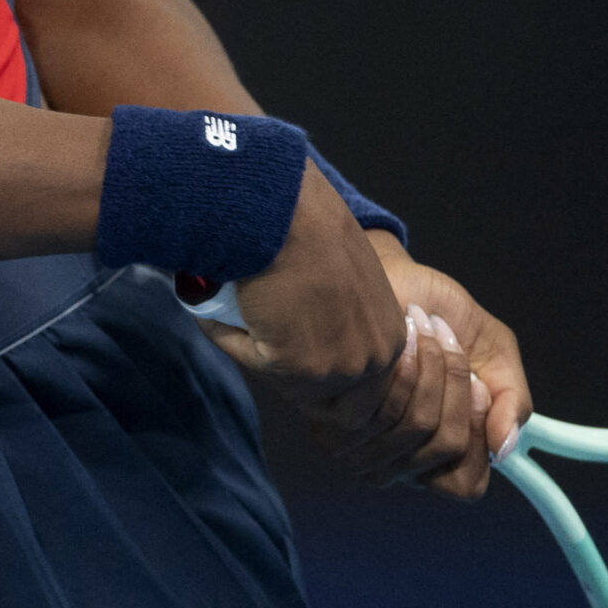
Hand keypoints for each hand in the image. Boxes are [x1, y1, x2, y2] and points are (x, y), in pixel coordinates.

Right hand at [198, 165, 407, 424]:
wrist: (288, 212)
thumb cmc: (313, 227)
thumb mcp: (349, 277)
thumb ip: (344, 312)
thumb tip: (312, 329)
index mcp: (391, 338)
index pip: (356, 380)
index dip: (317, 363)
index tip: (288, 330)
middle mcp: (372, 360)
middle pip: (325, 396)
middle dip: (288, 374)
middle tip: (257, 332)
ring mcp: (337, 369)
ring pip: (283, 382)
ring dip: (254, 351)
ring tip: (235, 309)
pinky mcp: (296, 368)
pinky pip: (248, 358)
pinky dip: (225, 332)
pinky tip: (216, 302)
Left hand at [316, 237, 532, 499]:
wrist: (394, 273)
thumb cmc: (446, 316)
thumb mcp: (496, 355)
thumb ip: (513, 401)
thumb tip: (503, 450)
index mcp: (435, 452)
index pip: (464, 485)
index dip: (477, 436)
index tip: (477, 383)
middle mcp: (395, 455)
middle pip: (445, 447)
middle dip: (457, 387)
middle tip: (449, 343)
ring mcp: (362, 437)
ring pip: (417, 427)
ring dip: (434, 369)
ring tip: (425, 329)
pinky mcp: (335, 406)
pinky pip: (381, 405)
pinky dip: (406, 363)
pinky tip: (401, 332)